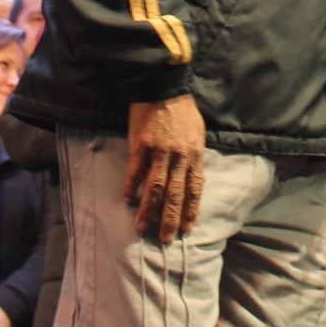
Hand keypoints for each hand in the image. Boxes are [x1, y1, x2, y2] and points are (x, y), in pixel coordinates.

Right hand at [123, 96, 205, 243]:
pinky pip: (135, 171)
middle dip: (170, 218)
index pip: (194, 189)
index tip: (186, 228)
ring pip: (155, 187)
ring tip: (142, 227)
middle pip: (175, 193)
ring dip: (148, 209)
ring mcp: (159, 152)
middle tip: (166, 238)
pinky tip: (127, 200)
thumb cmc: (183, 112)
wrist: (163, 88)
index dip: (190, 210)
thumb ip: (195, 159)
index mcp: (195, 154)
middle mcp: (179, 157)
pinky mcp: (141, 145)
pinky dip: (131, 187)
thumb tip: (197, 181)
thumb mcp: (198, 134)